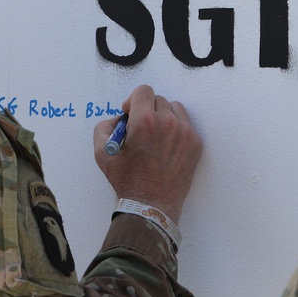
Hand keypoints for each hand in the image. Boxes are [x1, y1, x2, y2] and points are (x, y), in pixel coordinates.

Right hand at [93, 85, 202, 223]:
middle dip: (148, 110)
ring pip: (175, 108)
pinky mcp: (195, 144)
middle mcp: (167, 122)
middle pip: (158, 99)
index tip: (130, 113)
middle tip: (141, 128)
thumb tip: (120, 117)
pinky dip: (176, 130)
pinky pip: (186, 124)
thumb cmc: (126, 180)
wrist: (150, 205)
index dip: (133, 100)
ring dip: (164, 116)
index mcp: (144, 120)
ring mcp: (185, 133)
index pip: (143, 91)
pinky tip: (167, 146)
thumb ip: (105, 125)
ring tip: (156, 136)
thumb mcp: (102, 152)